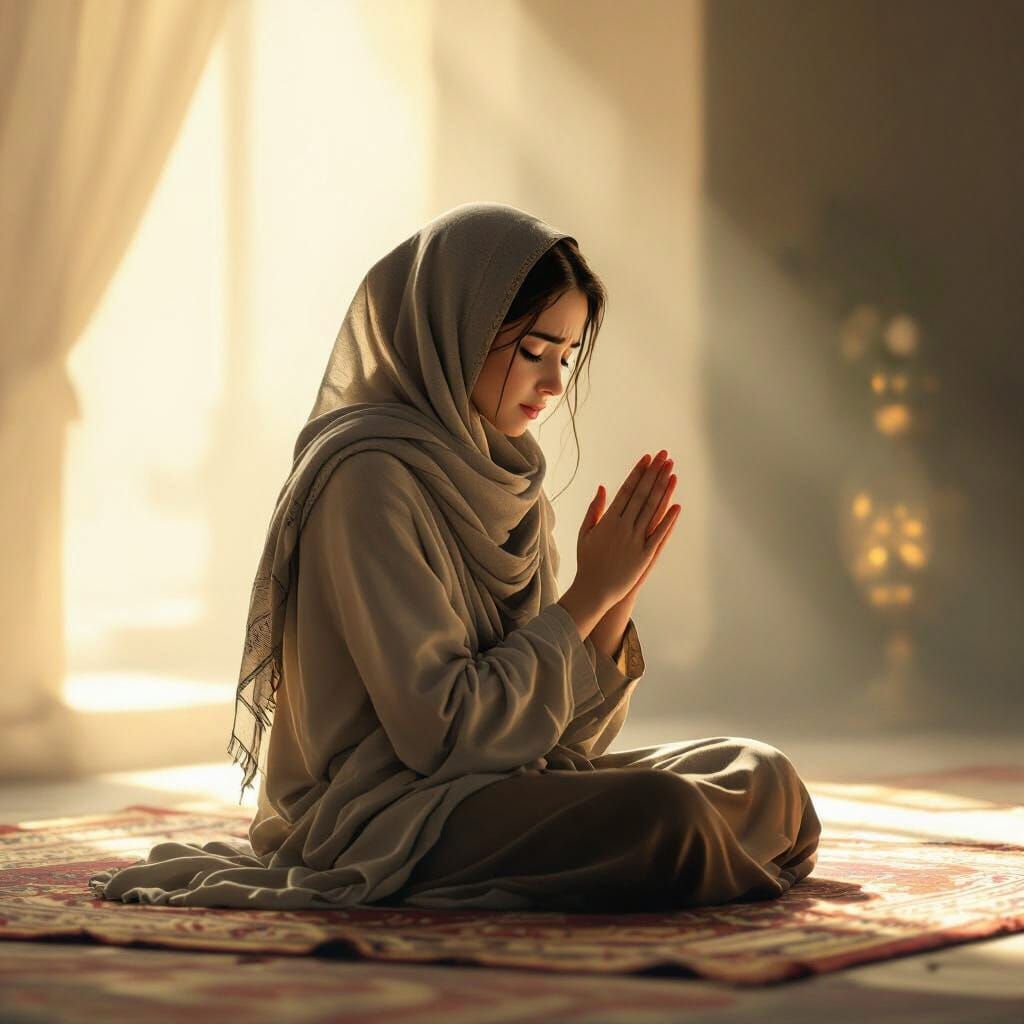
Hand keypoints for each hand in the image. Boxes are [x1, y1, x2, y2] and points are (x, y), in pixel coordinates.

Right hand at [574, 450, 680, 608]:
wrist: (594, 590)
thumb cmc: (588, 562)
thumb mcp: (585, 533)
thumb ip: (594, 510)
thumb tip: (602, 488)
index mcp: (608, 520)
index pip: (627, 490)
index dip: (638, 473)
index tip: (647, 458)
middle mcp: (623, 527)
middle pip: (642, 494)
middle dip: (654, 473)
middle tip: (665, 456)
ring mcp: (635, 540)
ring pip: (652, 510)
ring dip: (663, 489)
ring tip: (672, 472)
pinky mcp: (645, 555)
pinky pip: (659, 534)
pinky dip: (668, 520)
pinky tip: (677, 505)